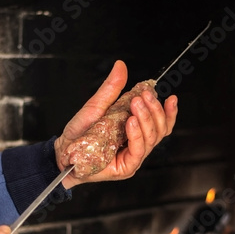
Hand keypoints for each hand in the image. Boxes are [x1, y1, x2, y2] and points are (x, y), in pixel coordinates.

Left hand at [54, 60, 177, 186]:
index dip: (169, 112)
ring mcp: (133, 157)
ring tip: (136, 104)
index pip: (161, 124)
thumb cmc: (80, 133)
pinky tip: (131, 122)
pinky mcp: (126, 168)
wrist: (64, 151)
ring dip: (146, 118)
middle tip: (143, 96)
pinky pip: (138, 151)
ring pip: (152, 138)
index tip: (171, 97)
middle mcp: (138, 144)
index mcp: (136, 131)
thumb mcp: (97, 105)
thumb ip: (112, 88)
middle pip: (160, 130)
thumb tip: (120, 66)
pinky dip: (137, 134)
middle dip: (154, 110)